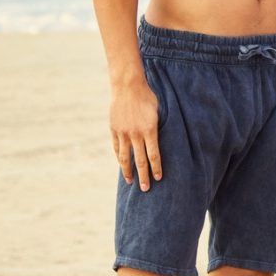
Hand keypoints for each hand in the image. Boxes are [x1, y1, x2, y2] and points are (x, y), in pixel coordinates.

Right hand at [109, 77, 161, 191]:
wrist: (128, 86)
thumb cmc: (147, 97)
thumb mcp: (158, 112)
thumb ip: (157, 128)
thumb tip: (161, 142)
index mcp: (149, 130)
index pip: (154, 155)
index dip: (156, 168)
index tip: (158, 178)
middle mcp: (136, 134)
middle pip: (140, 160)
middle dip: (143, 176)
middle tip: (146, 189)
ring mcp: (123, 133)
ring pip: (125, 157)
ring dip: (128, 171)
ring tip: (131, 182)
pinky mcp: (114, 130)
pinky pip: (117, 148)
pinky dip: (120, 158)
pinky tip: (122, 166)